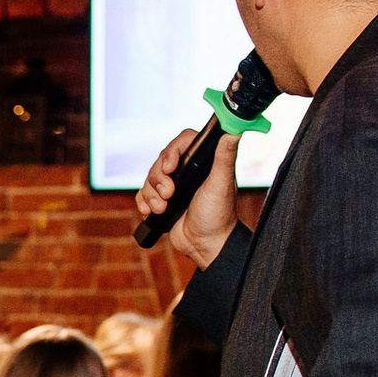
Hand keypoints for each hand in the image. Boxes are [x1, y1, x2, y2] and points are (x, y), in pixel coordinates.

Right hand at [134, 126, 239, 266]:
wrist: (204, 245)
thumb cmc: (218, 216)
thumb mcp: (221, 184)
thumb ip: (224, 157)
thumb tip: (234, 131)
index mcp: (203, 163)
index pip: (182, 142)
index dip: (172, 151)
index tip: (171, 167)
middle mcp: (188, 172)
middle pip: (161, 161)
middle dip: (159, 179)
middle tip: (170, 194)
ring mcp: (173, 186)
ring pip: (150, 178)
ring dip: (152, 195)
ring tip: (163, 209)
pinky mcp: (161, 201)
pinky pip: (143, 194)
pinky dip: (144, 203)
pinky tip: (152, 212)